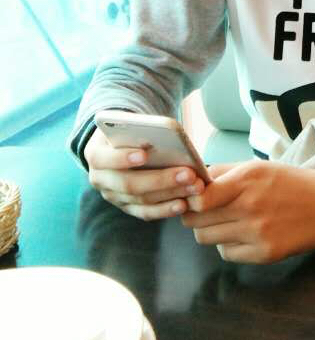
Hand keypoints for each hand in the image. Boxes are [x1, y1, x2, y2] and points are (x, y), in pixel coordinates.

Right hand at [85, 128, 205, 220]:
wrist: (119, 145)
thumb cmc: (128, 131)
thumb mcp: (128, 126)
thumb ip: (140, 130)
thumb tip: (166, 134)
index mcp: (95, 154)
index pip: (104, 158)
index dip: (122, 158)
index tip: (144, 154)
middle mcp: (100, 179)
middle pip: (129, 184)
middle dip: (161, 180)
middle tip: (189, 174)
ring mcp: (113, 196)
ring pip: (141, 200)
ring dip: (171, 194)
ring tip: (195, 186)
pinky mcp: (127, 207)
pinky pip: (146, 213)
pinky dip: (165, 209)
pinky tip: (184, 204)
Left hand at [181, 161, 314, 262]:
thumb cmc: (288, 182)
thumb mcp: (257, 167)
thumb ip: (223, 173)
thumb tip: (190, 182)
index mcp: (247, 180)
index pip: (200, 199)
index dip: (191, 200)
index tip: (194, 198)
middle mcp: (250, 207)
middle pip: (197, 221)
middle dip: (195, 215)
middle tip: (206, 211)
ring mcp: (257, 233)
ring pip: (207, 239)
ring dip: (211, 230)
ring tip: (226, 222)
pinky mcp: (264, 254)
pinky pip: (226, 254)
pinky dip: (228, 245)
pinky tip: (242, 234)